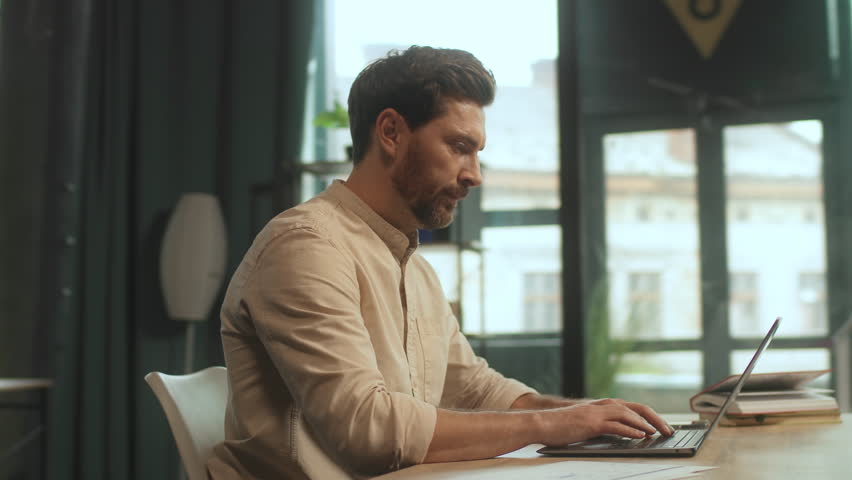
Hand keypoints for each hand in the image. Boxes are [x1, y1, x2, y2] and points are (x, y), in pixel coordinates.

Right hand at [536, 398, 673, 445]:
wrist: (542, 423)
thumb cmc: (562, 426)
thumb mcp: (588, 424)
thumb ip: (604, 425)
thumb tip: (624, 434)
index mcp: (603, 405)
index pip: (633, 407)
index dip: (651, 416)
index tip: (662, 426)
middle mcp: (603, 405)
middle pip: (637, 408)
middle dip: (656, 418)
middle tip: (669, 430)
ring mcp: (597, 412)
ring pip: (629, 414)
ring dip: (647, 423)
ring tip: (659, 433)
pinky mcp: (592, 422)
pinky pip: (616, 425)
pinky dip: (630, 429)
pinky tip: (640, 435)